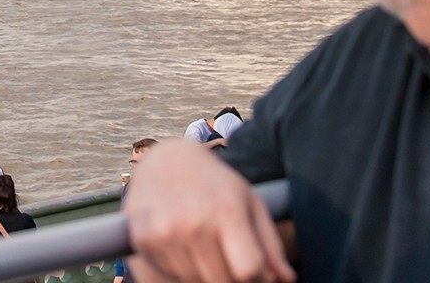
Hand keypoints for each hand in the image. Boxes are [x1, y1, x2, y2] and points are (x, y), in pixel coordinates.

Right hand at [124, 140, 292, 282]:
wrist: (165, 158)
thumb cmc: (215, 183)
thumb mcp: (249, 202)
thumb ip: (270, 243)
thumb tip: (287, 279)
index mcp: (227, 211)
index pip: (249, 271)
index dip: (257, 277)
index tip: (254, 269)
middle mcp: (194, 223)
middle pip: (222, 282)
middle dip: (231, 278)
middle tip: (227, 257)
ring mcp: (165, 233)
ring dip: (203, 274)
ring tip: (203, 247)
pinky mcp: (143, 239)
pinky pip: (166, 277)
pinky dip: (177, 272)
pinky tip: (181, 248)